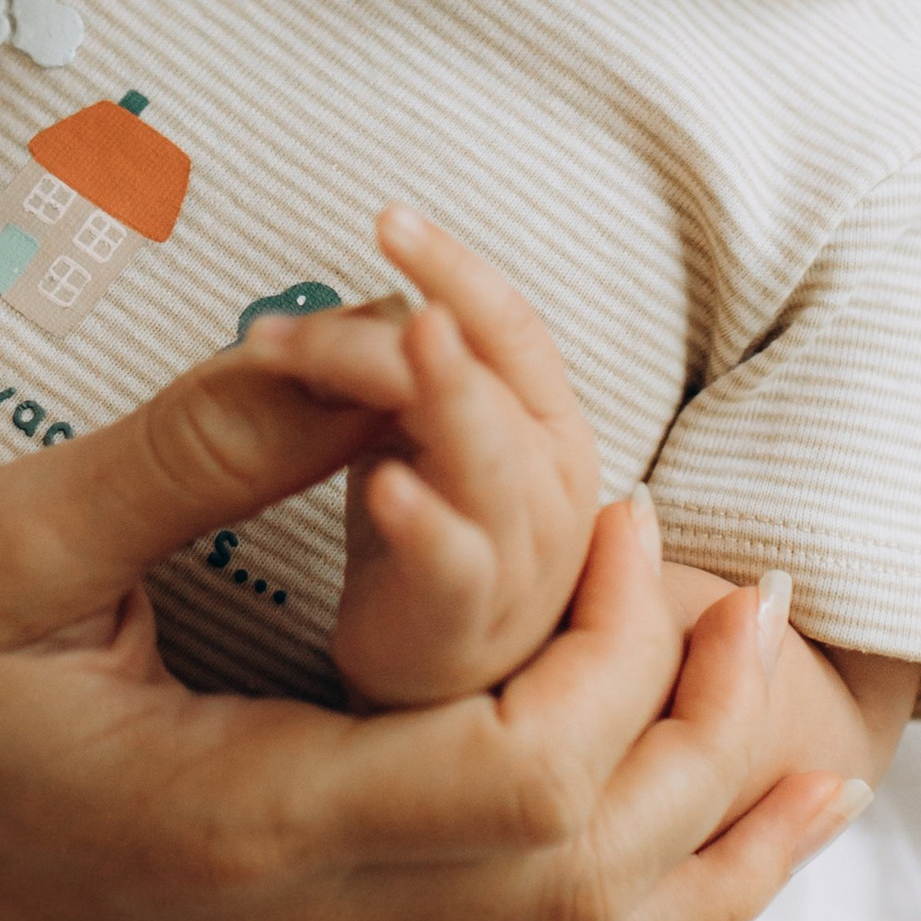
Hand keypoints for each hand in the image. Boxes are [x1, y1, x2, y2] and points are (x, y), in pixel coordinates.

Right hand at [0, 324, 868, 920]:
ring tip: (803, 741)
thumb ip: (213, 438)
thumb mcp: (15, 536)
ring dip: (713, 858)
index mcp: (238, 825)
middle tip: (766, 604)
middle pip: (590, 884)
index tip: (632, 518)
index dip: (620, 651)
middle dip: (712, 745)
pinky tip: (686, 858)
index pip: (522, 779)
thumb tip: (385, 333)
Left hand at [241, 202, 603, 706]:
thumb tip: (375, 295)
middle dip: (454, 305)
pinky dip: (429, 526)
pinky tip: (384, 486)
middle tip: (390, 239)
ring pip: (498, 463)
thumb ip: (403, 378)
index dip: (454, 267)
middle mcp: (545, 489)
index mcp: (536, 429)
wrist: (427, 704)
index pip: (507, 326)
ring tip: (409, 331)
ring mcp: (514, 564)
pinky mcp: (461, 632)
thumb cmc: (423, 561)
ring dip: (450, 392)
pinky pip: (459, 572)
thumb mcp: (414, 444)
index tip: (388, 215)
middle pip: (506, 378)